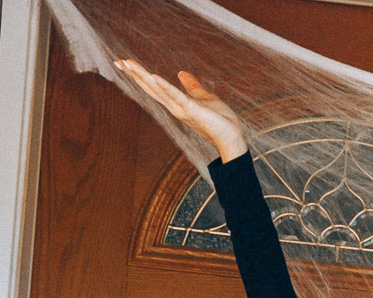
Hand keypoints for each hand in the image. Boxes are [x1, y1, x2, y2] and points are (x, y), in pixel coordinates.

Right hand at [114, 63, 247, 162]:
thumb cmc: (221, 121)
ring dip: (143, 76)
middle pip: (151, 88)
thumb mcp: (204, 97)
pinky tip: (153, 76)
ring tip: (128, 64)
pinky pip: (177, 96)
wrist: (233, 138)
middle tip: (118, 61)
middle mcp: (175, 107)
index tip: (125, 63)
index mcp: (177, 103)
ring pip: (159, 90)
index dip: (140, 75)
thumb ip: (192, 86)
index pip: (154, 87)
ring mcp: (182, 109)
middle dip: (134, 74)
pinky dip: (165, 86)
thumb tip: (182, 73)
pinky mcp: (193, 110)